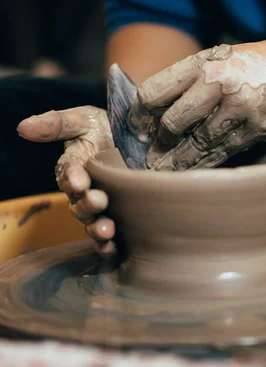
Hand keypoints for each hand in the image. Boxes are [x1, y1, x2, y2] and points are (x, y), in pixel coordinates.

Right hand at [17, 107, 116, 254]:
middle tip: (98, 201)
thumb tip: (23, 127)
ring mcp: (104, 205)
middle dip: (88, 205)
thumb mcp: (82, 119)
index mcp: (74, 169)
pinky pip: (110, 237)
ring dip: (97, 228)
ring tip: (106, 229)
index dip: (71, 178)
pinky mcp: (122, 216)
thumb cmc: (105, 127)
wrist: (138, 136)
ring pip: (93, 222)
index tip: (79, 180)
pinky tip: (112, 248)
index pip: (68, 176)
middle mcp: (86, 191)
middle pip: (80, 204)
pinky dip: (108, 245)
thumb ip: (56, 124)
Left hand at [138, 42, 265, 170]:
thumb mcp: (221, 59)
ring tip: (164, 172)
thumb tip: (156, 111)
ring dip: (179, 162)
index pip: (157, 91)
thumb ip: (192, 80)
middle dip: (160, 144)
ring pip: (199, 144)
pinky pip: (224, 151)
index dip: (141, 112)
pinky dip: (206, 163)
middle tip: (150, 158)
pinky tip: (195, 171)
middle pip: (175, 123)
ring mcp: (241, 109)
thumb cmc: (257, 64)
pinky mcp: (258, 130)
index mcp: (205, 62)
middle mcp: (221, 83)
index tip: (137, 126)